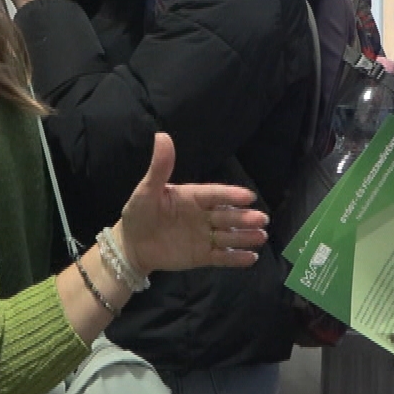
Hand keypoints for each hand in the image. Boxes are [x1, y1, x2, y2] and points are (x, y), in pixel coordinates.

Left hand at [117, 134, 268, 275]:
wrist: (132, 245)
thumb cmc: (139, 213)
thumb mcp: (147, 190)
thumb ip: (160, 167)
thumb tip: (162, 135)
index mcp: (193, 197)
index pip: (215, 194)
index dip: (231, 195)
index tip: (249, 196)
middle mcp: (203, 215)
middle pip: (227, 215)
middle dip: (244, 218)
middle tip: (262, 219)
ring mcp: (204, 236)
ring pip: (228, 236)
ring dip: (245, 236)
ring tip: (261, 236)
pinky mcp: (202, 256)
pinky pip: (221, 256)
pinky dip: (235, 258)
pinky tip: (252, 258)